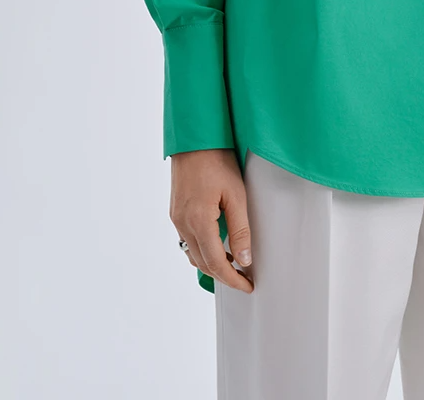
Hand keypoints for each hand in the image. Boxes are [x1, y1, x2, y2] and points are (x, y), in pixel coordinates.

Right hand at [169, 148, 254, 292]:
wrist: (194, 138)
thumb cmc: (217, 160)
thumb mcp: (236, 194)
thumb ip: (240, 229)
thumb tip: (245, 259)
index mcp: (198, 221)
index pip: (216, 263)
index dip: (233, 278)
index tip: (247, 285)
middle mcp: (182, 224)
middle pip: (202, 262)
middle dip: (223, 275)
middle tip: (244, 279)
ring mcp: (176, 218)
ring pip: (192, 254)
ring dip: (211, 264)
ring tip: (233, 265)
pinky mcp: (175, 211)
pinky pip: (187, 240)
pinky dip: (202, 250)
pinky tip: (216, 246)